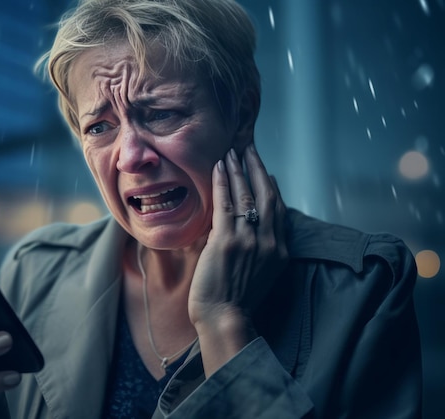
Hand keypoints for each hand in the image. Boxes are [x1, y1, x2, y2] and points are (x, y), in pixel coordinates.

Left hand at [188, 144, 287, 364]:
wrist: (225, 319)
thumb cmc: (237, 301)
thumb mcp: (260, 274)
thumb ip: (259, 249)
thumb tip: (246, 225)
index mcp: (280, 250)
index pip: (278, 209)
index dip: (270, 186)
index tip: (263, 170)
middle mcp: (269, 241)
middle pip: (267, 195)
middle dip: (257, 168)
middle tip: (249, 147)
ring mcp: (249, 240)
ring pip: (246, 195)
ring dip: (239, 169)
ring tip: (232, 150)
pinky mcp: (227, 241)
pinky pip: (226, 204)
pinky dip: (223, 183)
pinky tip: (220, 167)